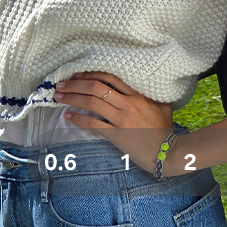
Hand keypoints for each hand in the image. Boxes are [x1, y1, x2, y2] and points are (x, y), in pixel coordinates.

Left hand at [55, 68, 172, 162]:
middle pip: (97, 88)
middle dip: (76, 84)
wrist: (167, 152)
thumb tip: (145, 83)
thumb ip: (151, 93)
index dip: (91, 74)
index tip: (78, 74)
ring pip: (92, 103)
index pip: (110, 78)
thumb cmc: (165, 129)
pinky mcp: (117, 135)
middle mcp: (128, 104)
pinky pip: (93, 124)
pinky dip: (78, 119)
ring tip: (59, 97)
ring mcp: (121, 119)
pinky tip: (67, 116)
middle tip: (61, 84)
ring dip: (73, 98)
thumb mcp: (163, 105)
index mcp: (138, 94)